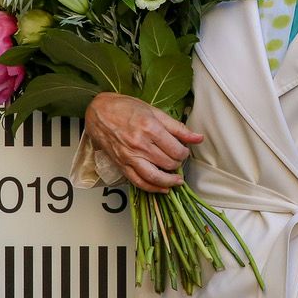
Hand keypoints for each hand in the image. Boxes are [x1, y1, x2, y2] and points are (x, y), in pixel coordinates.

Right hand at [84, 92, 203, 192]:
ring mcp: (130, 156)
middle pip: (168, 163)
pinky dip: (153, 188)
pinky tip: (162, 189)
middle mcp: (140, 144)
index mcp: (150, 128)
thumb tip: (198, 138)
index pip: (176, 150)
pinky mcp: (122, 165)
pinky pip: (139, 182)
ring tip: (177, 180)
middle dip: (178, 163)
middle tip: (178, 159)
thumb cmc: (125, 108)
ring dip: (169, 181)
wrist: (99, 112)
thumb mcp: (154, 111)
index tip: (184, 150)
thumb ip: (178, 128)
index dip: (185, 152)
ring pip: (155, 177)